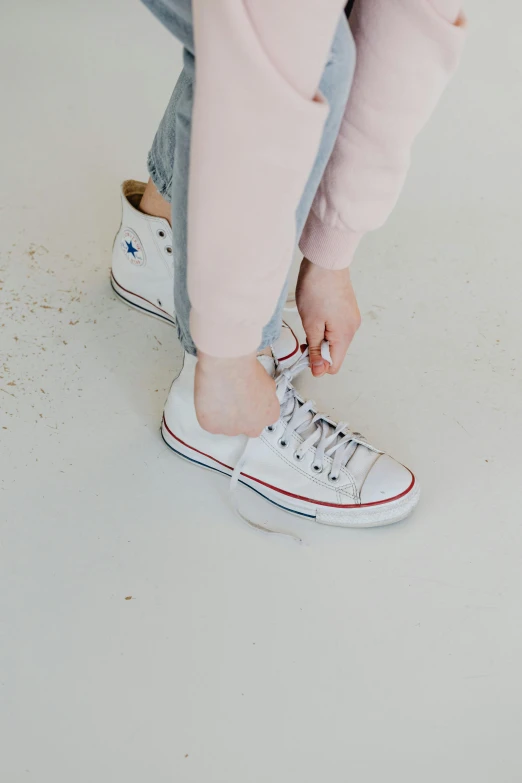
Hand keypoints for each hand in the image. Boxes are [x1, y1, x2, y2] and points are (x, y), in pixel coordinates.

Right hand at [195, 352, 279, 436]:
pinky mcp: (213, 427)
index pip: (262, 419)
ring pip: (226, 426)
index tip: (245, 400)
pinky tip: (210, 397)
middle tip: (231, 398)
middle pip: (246, 426)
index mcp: (269, 415)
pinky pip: (210, 422)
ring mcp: (232, 430)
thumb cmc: (247, 369)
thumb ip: (265, 396)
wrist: (228, 366)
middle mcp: (253, 428)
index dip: (252, 408)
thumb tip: (258, 395)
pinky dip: (208, 412)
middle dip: (239, 416)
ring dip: (223, 414)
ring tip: (219, 394)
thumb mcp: (267, 382)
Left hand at [296, 257, 360, 376]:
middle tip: (304, 335)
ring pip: (334, 340)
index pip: (334, 366)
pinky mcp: (347, 310)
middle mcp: (352, 328)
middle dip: (317, 349)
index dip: (317, 364)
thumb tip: (319, 370)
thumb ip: (315, 350)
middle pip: (334, 353)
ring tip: (310, 320)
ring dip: (320, 336)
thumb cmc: (317, 288)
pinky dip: (325, 326)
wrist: (325, 261)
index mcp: (345, 335)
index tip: (304, 353)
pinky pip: (336, 327)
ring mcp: (351, 318)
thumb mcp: (311, 325)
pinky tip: (317, 313)